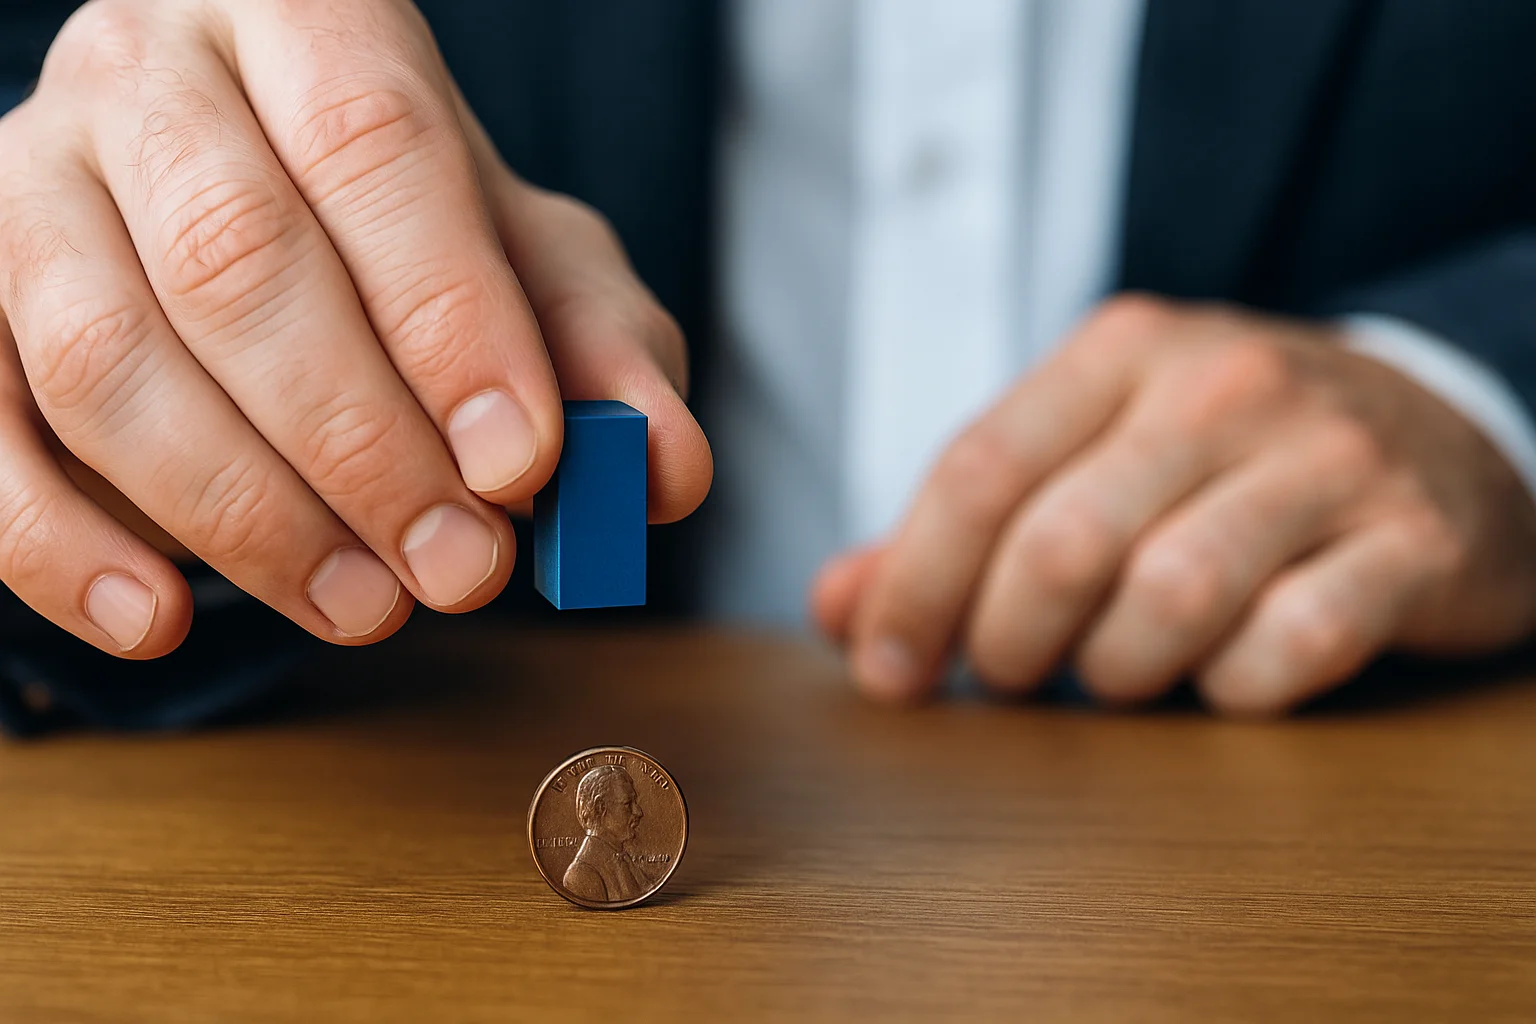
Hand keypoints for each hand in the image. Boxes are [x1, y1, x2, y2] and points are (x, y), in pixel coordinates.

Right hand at [0, 0, 710, 656]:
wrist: (255, 189)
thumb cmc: (409, 231)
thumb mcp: (535, 264)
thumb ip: (606, 351)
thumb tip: (664, 471)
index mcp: (308, 19)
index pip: (374, 145)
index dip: (450, 316)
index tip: (524, 462)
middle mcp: (153, 78)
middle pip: (237, 258)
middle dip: (363, 445)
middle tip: (463, 568)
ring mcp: (32, 182)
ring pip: (103, 356)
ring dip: (245, 514)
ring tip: (366, 607)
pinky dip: (61, 545)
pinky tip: (163, 621)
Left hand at [812, 295, 1535, 714]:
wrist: (1436, 427)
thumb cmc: (1219, 457)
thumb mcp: (1090, 451)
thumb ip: (959, 528)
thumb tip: (835, 607)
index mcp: (1123, 351)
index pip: (980, 470)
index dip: (913, 586)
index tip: (886, 673)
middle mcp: (1224, 385)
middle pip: (1061, 544)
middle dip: (1007, 643)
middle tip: (1009, 677)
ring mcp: (1328, 459)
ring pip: (1170, 599)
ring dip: (1117, 671)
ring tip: (1115, 672)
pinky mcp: (1413, 541)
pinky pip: (1291, 644)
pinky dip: (1234, 688)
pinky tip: (1224, 676)